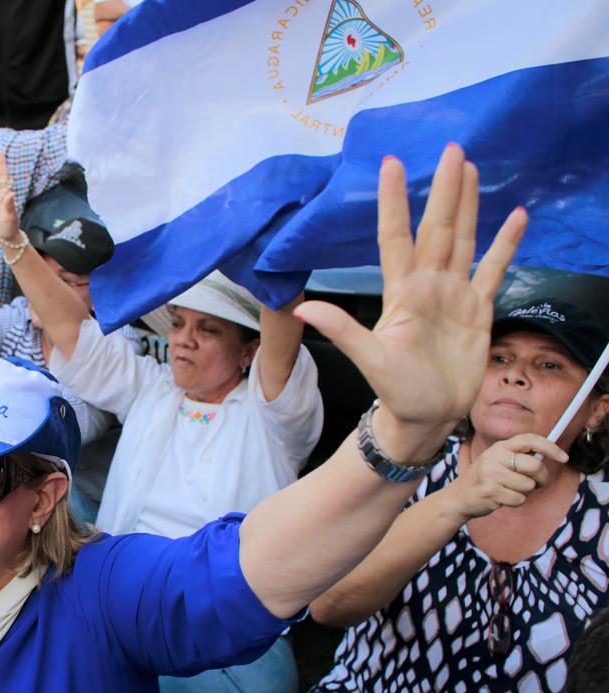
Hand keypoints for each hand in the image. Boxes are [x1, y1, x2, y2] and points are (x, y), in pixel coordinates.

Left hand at [296, 145, 526, 459]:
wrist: (425, 417)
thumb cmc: (395, 391)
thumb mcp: (370, 360)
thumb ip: (343, 331)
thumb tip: (303, 309)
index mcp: (401, 291)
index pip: (396, 236)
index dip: (395, 201)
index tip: (391, 164)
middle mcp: (427, 284)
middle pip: (437, 227)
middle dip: (442, 189)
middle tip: (450, 148)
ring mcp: (455, 294)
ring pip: (463, 239)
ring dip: (468, 204)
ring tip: (470, 167)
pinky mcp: (479, 309)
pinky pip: (495, 270)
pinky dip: (507, 245)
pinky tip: (517, 217)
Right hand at [441, 434, 564, 521]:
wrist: (458, 497)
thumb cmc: (485, 481)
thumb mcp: (498, 463)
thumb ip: (519, 458)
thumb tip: (550, 456)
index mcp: (499, 447)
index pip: (529, 439)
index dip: (550, 447)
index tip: (563, 457)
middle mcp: (494, 457)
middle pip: (534, 466)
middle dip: (542, 479)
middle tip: (537, 484)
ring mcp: (491, 473)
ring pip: (528, 485)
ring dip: (525, 493)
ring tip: (510, 491)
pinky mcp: (490, 490)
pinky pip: (519, 499)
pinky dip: (515, 502)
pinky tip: (502, 499)